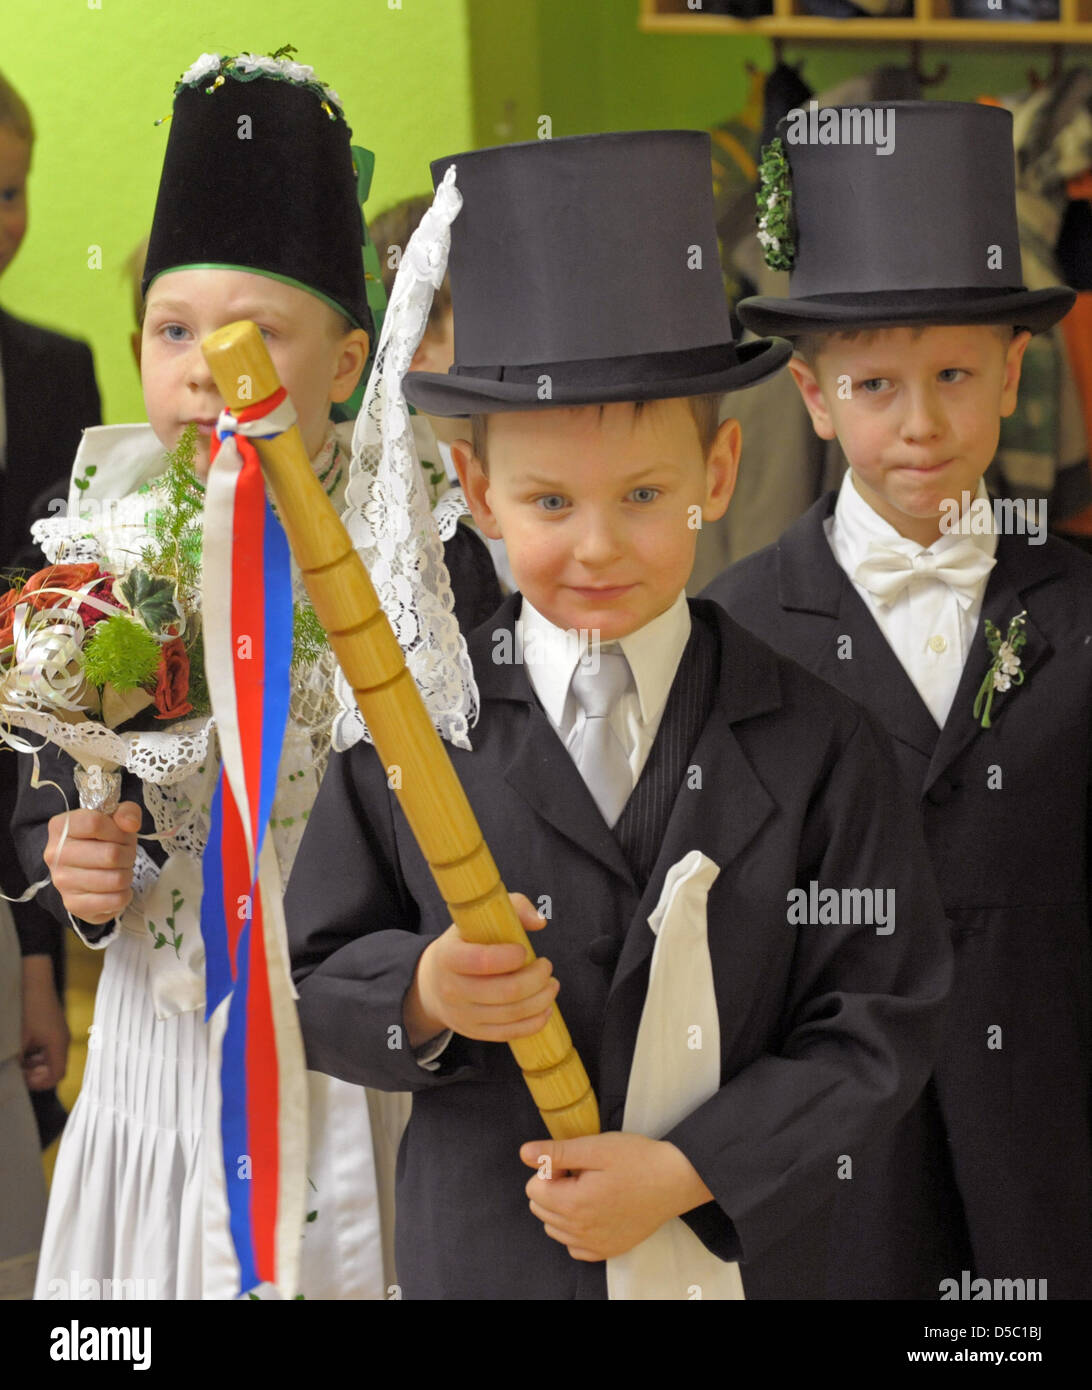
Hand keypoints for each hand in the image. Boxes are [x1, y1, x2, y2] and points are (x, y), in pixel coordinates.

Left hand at [21, 954, 69, 1090]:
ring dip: (33, 1064)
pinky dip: (33, 1052)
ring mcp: (58, 1032)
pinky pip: (46, 1047)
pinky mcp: (52, 1025)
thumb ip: (16, 1059)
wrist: (33, 978)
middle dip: (35, 1074)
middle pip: (53, 1068)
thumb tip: (11, 1075)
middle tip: (17, 1072)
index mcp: (58, 1044)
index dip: (39, 1084)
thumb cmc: (28, 1006)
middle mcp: (62, 1039)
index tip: (22, 1080)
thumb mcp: (18, 1037)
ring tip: (15, 1060)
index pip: (56, 1075)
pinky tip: (19, 1047)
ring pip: (48, 1058)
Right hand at [44, 800, 141, 924]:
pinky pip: (115, 900)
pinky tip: (116, 888)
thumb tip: (130, 824)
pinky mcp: (73, 904)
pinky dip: (124, 894)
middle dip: (128, 855)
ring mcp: (61, 881)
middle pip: (111, 854)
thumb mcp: (115, 818)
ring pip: (116, 879)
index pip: (95, 823)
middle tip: (125, 855)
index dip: (118, 830)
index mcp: (60, 827)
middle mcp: (55, 854)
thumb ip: (126, 812)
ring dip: (127, 875)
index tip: (122, 835)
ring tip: (119, 870)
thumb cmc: (101, 840)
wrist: (83, 871)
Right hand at [404, 892, 555, 1046]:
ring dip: (541, 999)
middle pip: (505, 991)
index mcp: (448, 956)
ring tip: (552, 985)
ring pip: (511, 1014)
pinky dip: (534, 1023)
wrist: (432, 982)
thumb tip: (539, 922)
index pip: (481, 961)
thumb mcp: (476, 918)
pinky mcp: (474, 1031)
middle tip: (547, 966)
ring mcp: (462, 1015)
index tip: (524, 950)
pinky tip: (546, 1008)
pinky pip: (509, 1033)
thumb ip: (512, 907)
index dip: (509, 957)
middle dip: (536, 979)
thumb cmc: (464, 942)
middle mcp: (452, 989)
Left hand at [520, 1133, 713, 1261]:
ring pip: (554, 1227)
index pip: (532, 1187)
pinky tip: (596, 1208)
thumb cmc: (638, 1159)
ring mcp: (594, 1245)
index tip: (573, 1162)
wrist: (676, 1180)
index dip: (550, 1168)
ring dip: (563, 1206)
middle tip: (583, 1172)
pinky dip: (576, 1228)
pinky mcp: (608, 1250)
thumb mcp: (596, 1146)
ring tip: (592, 1188)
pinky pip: (574, 1245)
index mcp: (574, 1203)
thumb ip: (557, 1152)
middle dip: (554, 1187)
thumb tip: (524, 1153)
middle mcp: (580, 1231)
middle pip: (540, 1207)